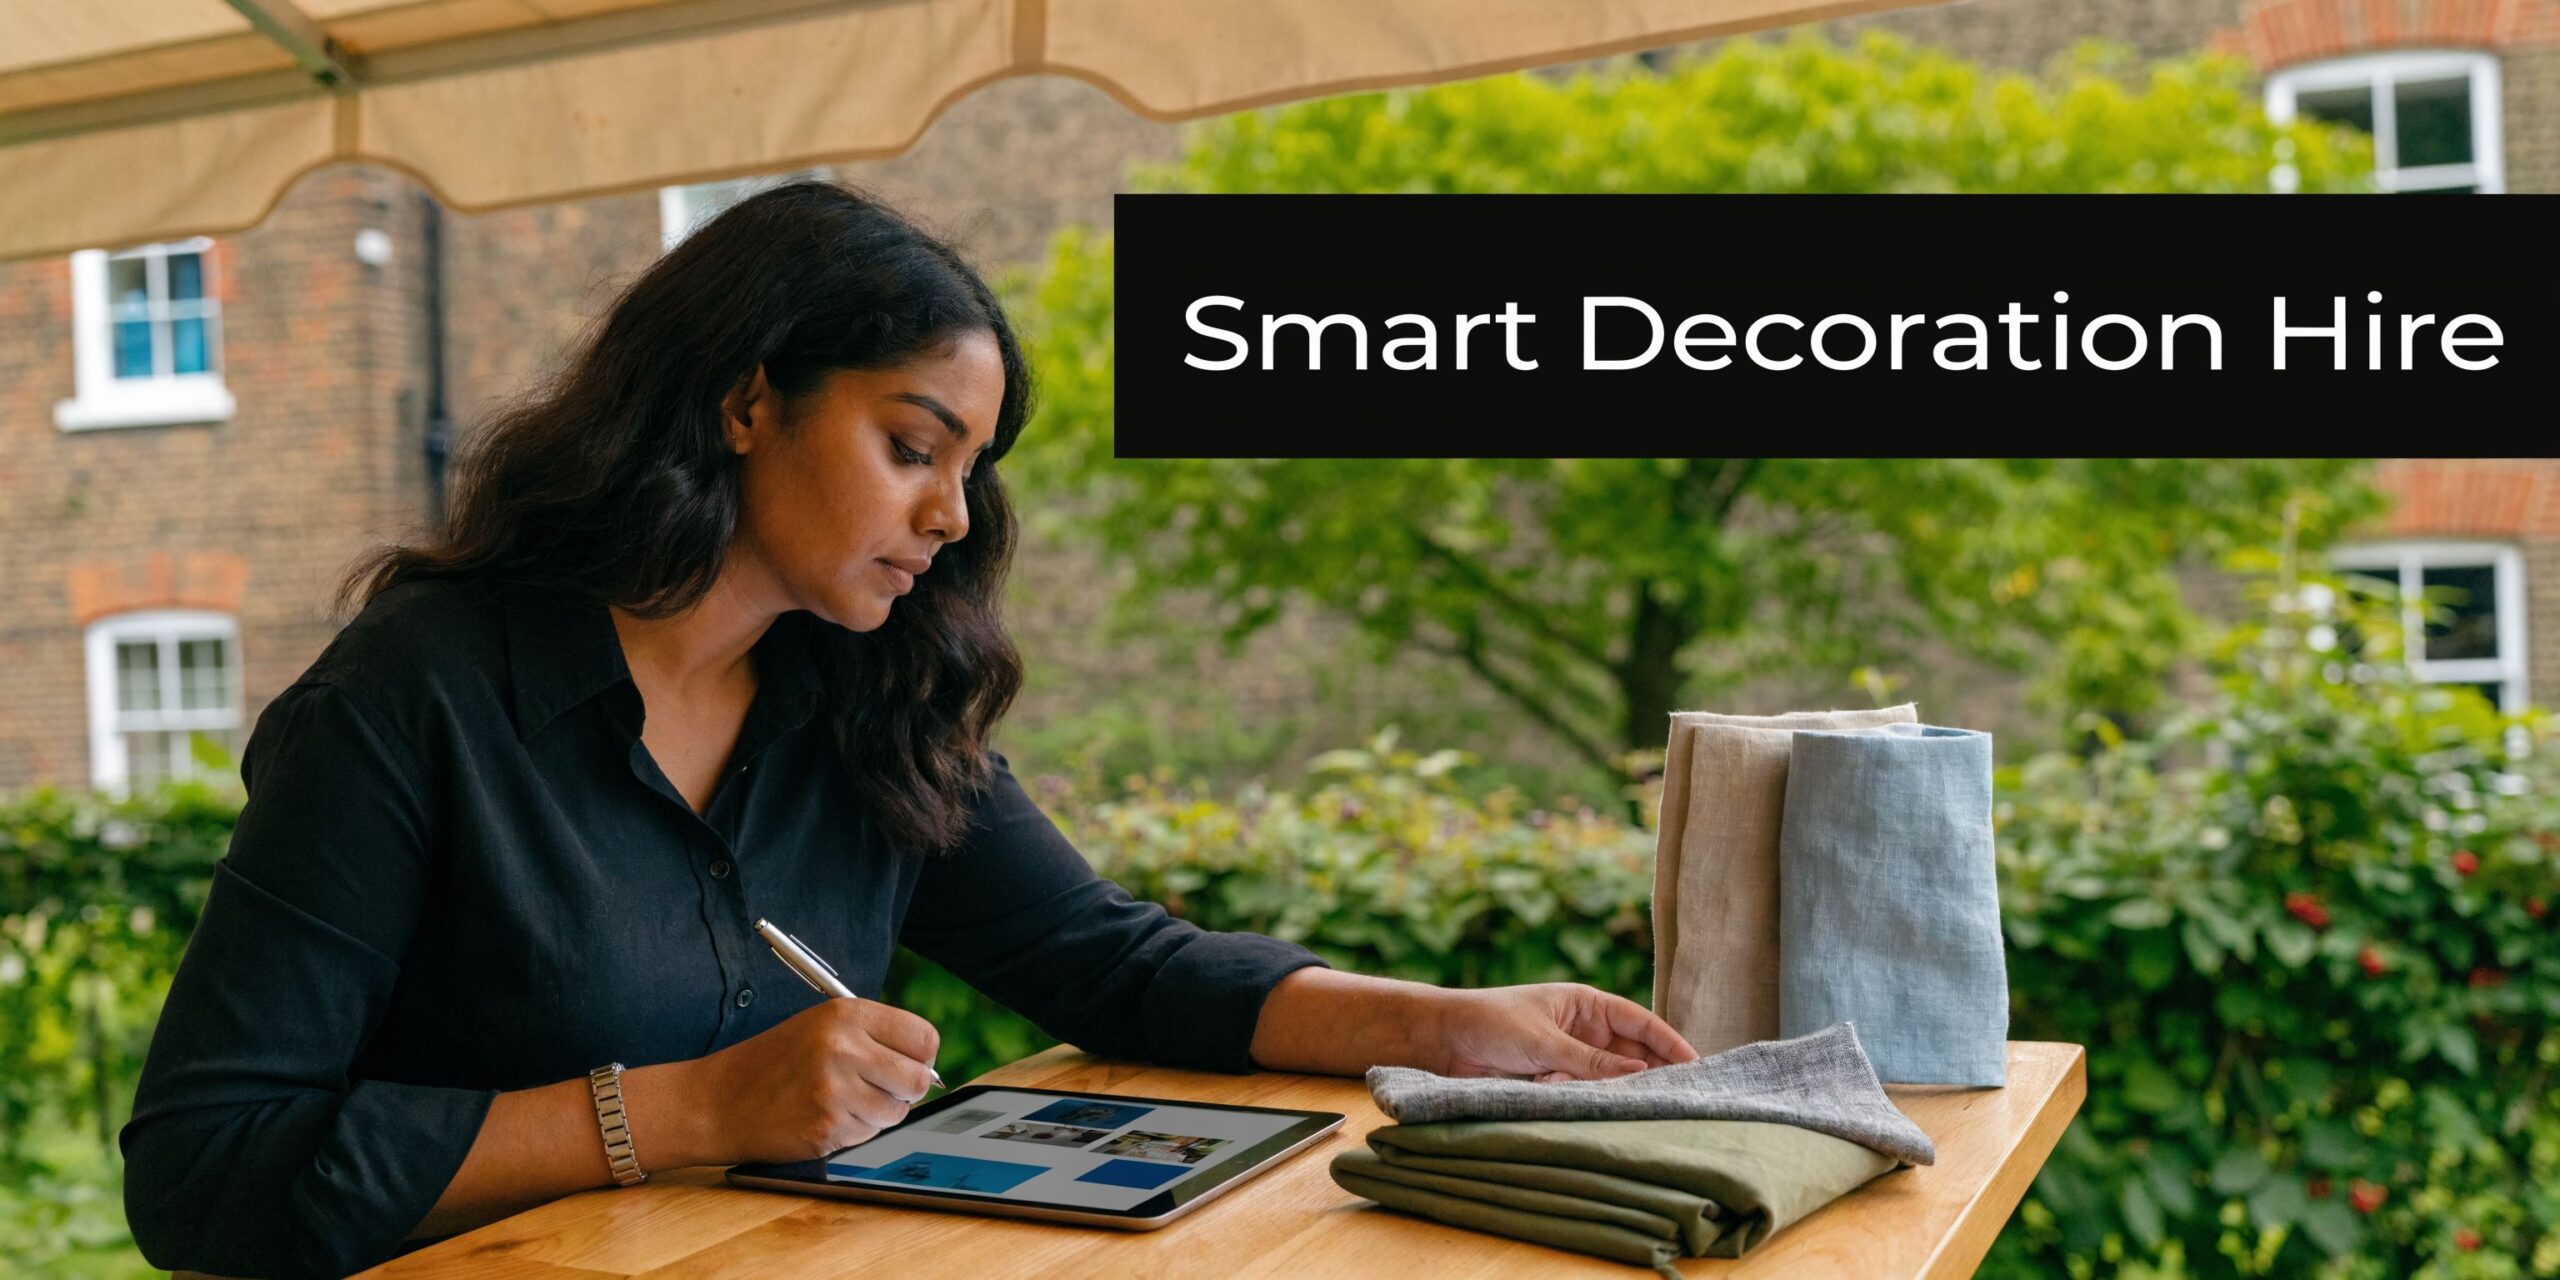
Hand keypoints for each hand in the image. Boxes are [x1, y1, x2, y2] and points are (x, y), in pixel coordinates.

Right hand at [683, 998, 941, 1164]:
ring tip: (841, 1101)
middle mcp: (843, 1047)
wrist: (717, 1102)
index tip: (908, 1063)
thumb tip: (926, 1063)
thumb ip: (872, 1036)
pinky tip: (824, 1118)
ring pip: (897, 1112)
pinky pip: (869, 1134)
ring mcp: (835, 1089)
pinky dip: (854, 1131)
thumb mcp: (820, 1026)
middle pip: (918, 1078)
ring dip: (877, 1113)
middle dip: (905, 1089)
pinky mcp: (827, 1127)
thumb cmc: (773, 1063)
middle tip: (881, 1089)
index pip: (923, 1037)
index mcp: (846, 1014)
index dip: (921, 1055)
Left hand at [1427, 983, 1697, 1081]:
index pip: (1641, 1022)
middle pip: (1632, 1055)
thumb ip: (1590, 1061)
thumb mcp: (1543, 1041)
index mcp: (1587, 1005)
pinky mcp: (1554, 1081)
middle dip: (1648, 1075)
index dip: (1670, 1043)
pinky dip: (1585, 1100)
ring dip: (1611, 1091)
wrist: (1444, 1041)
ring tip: (1623, 1103)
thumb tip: (1638, 1072)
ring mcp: (1571, 1058)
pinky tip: (1575, 1102)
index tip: (1697, 1064)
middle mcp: (1585, 1031)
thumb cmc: (1490, 1023)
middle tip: (1673, 1099)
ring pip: (1609, 1080)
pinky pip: (1583, 1094)